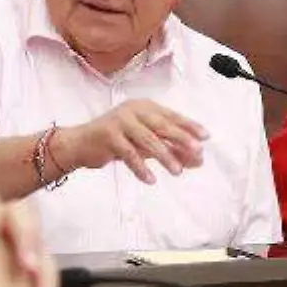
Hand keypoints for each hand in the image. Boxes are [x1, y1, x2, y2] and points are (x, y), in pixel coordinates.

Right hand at [56, 100, 207, 184]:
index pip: (171, 116)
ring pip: (147, 139)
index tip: (206, 137)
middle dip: (181, 138)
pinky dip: (140, 167)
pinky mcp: (107, 135)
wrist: (80, 144)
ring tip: (177, 172)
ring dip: (164, 156)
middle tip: (197, 151)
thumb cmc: (117, 142)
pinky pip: (128, 153)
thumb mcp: (146, 146)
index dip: (189, 126)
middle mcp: (133, 110)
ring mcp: (119, 121)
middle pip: (162, 125)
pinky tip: (151, 179)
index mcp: (144, 107)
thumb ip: (171, 150)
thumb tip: (198, 161)